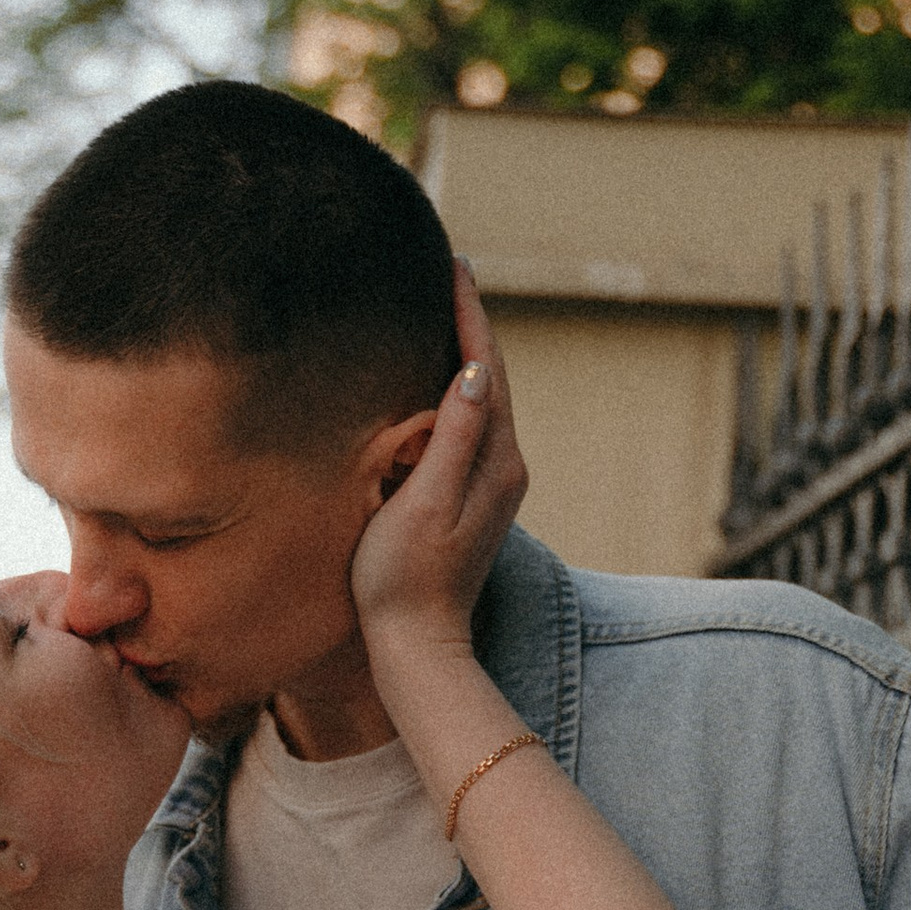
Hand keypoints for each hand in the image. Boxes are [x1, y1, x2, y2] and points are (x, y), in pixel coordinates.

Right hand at [351, 263, 527, 660]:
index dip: (468, 313)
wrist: (416, 645)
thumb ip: (454, 436)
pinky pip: (469, 425)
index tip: (454, 263)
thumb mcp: (425, 503)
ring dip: (463, 353)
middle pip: (490, 376)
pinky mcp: (472, 498)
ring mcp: (492, 484)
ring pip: (482, 399)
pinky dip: (454, 390)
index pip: (486, 367)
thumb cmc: (405, 578)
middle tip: (446, 271)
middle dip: (469, 323)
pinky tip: (434, 379)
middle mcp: (505, 467)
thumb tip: (474, 370)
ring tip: (439, 310)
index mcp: (498, 461)